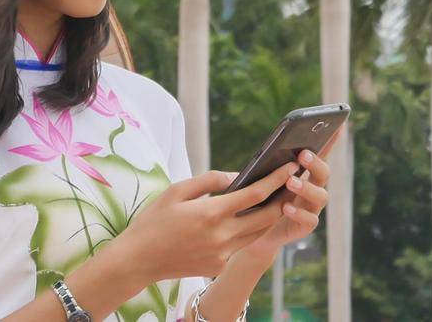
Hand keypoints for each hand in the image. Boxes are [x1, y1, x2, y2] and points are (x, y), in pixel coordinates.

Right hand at [112, 160, 301, 281]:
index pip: (256, 194)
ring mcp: (222, 255)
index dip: (277, 178)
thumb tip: (237, 175)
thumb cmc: (154, 221)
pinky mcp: (218, 267)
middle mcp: (222, 236)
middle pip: (267, 216)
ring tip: (277, 198)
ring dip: (269, 216)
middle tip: (293, 182)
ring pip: (258, 233)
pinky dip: (246, 232)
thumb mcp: (177, 190)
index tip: (291, 165)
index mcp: (212, 213)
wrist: (138, 260)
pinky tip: (247, 220)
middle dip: (283, 198)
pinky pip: (240, 246)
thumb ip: (209, 180)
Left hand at [239, 124, 340, 263]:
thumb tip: (271, 147)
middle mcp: (313, 188)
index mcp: (305, 173)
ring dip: (306, 187)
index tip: (337, 125)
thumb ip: (271, 165)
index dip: (331, 140)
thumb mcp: (263, 177)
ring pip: (320, 196)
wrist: (254, 232)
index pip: (321, 153)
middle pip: (324, 173)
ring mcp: (312, 208)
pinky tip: (285, 207)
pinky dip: (299, 213)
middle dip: (316, 163)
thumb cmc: (259, 198)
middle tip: (303, 155)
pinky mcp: (305, 227)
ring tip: (290, 182)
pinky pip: (309, 220)